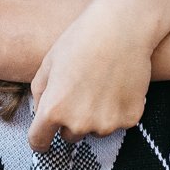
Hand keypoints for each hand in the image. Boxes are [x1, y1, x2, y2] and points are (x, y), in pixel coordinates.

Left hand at [28, 0, 153, 149]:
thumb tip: (41, 113)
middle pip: (69, 136)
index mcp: (53, 110)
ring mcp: (106, 123)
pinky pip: (118, 122)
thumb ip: (40, 94)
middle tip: (80, 93)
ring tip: (101, 84)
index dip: (40, 141)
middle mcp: (79, 123)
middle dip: (70, 121)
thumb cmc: (80, 41)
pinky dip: (117, 109)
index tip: (43, 140)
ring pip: (95, 130)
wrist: (121, 28)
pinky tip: (118, 85)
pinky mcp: (130, 119)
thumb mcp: (48, 64)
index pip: (39, 141)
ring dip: (95, 116)